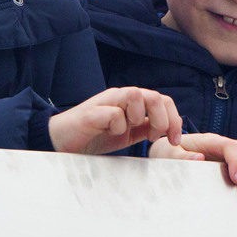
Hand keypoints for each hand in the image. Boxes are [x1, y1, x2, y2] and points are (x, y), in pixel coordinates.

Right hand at [48, 87, 182, 155]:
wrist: (62, 140)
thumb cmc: (93, 135)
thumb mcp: (126, 134)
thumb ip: (144, 128)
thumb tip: (168, 130)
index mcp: (132, 102)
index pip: (163, 100)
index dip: (174, 120)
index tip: (174, 140)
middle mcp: (121, 97)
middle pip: (154, 96)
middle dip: (163, 120)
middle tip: (154, 138)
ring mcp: (106, 102)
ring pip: (136, 95)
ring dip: (140, 116)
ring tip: (131, 130)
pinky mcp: (92, 113)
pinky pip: (114, 113)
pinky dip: (118, 126)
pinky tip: (110, 133)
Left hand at [150, 133, 236, 195]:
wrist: (166, 151)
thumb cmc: (166, 154)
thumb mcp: (166, 155)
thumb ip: (178, 156)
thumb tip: (198, 159)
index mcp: (209, 141)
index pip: (230, 146)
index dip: (236, 162)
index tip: (235, 179)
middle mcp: (227, 144)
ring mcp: (236, 151)